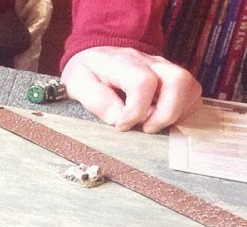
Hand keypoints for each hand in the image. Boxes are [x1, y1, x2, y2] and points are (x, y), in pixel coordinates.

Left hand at [62, 46, 202, 132]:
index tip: (121, 125)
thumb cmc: (88, 72)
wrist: (98, 54)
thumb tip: (118, 118)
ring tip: (153, 125)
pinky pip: (192, 94)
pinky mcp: (173, 78)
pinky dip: (182, 111)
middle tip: (145, 128)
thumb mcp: (78, 84)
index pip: (143, 82)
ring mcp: (166, 69)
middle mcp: (152, 62)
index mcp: (125, 63)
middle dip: (166, 113)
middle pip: (178, 80)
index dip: (135, 111)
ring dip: (176, 113)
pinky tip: (161, 120)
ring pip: (190, 87)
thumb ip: (96, 100)